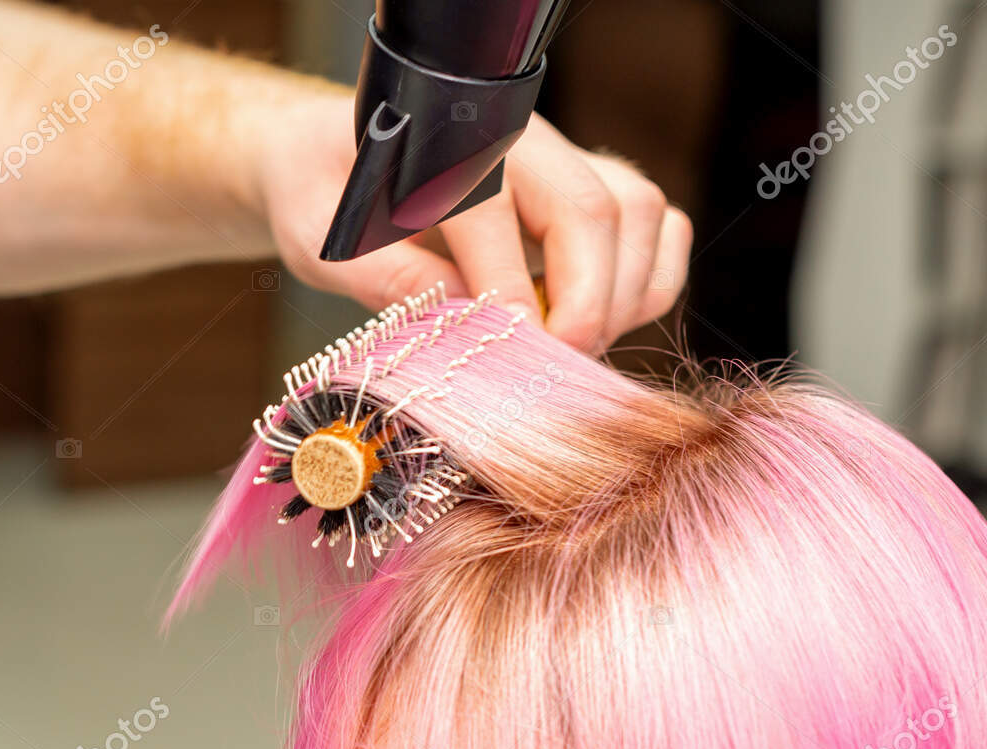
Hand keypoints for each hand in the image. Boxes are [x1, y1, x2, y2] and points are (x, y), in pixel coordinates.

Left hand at [255, 92, 691, 353]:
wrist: (340, 153)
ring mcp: (571, 159)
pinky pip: (661, 230)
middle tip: (554, 370)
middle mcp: (523, 140)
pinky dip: (650, 285)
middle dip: (586, 303)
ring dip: (623, 297)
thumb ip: (381, 275)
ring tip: (570, 350)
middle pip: (592, 209)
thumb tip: (454, 318)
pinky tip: (599, 324)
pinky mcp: (599, 188)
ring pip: (640, 215)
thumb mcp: (324, 237)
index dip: (509, 296)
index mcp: (446, 142)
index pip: (496, 213)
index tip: (508, 359)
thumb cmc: (329, 193)